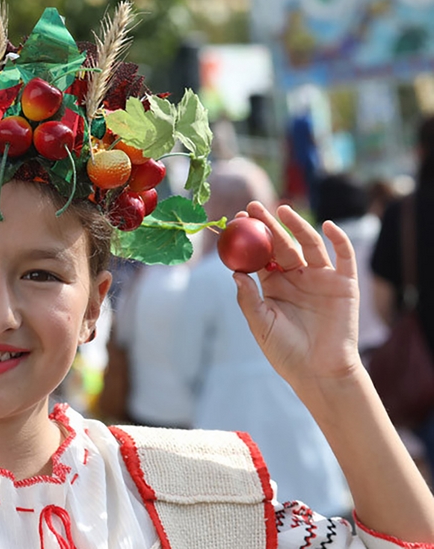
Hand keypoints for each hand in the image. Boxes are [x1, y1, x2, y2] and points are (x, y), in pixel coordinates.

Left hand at [234, 202, 362, 387]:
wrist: (319, 373)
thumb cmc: (286, 352)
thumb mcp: (260, 324)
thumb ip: (247, 298)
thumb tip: (234, 272)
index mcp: (275, 286)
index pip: (260, 255)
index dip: (250, 238)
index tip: (236, 220)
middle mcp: (297, 278)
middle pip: (282, 244)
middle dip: (268, 224)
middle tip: (253, 206)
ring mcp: (321, 279)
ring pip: (309, 245)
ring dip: (297, 226)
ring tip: (282, 210)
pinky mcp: (344, 285)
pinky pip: (344, 257)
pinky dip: (338, 239)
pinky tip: (325, 225)